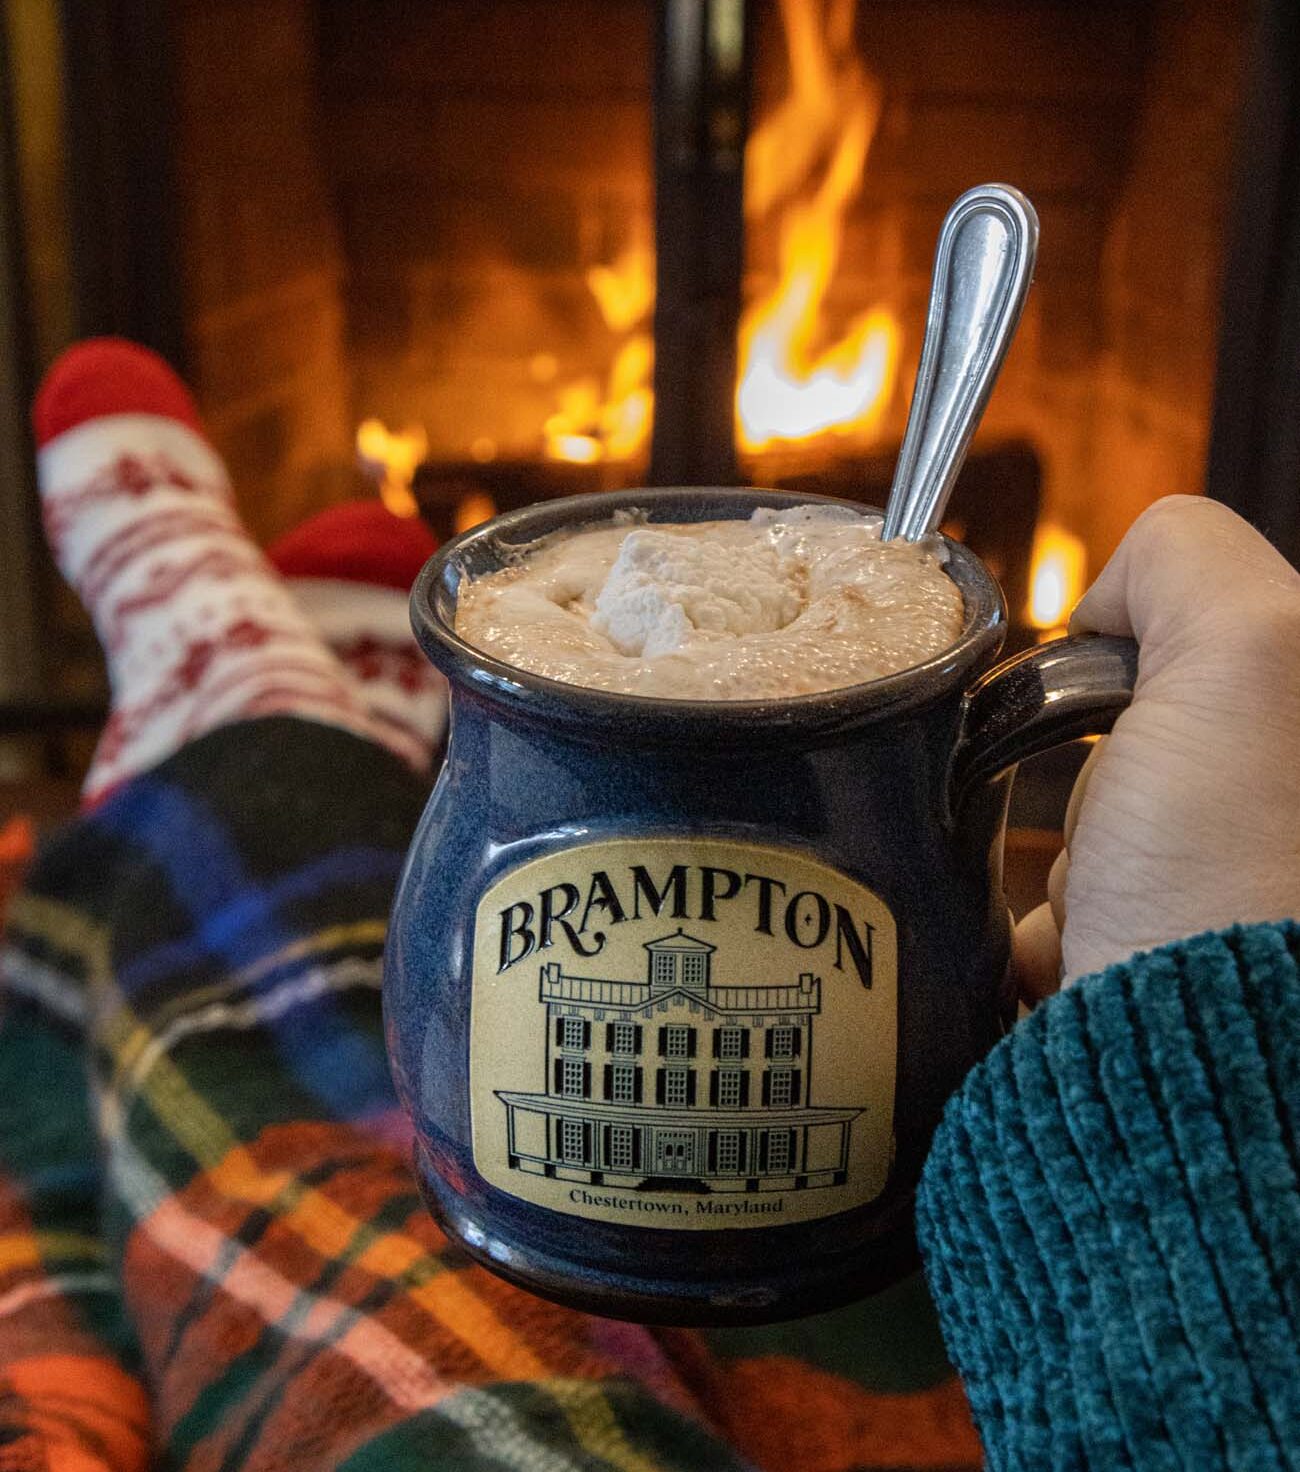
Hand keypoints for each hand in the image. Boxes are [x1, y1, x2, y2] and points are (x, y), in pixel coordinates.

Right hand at [1013, 495, 1299, 998]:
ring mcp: (1232, 891)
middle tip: (1129, 825)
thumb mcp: (1248, 652)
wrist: (1177, 1075)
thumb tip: (1114, 600)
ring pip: (1107, 818)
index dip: (1145, 657)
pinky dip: (1058, 918)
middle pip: (1147, 733)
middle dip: (1107, 772)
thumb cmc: (1226, 885)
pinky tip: (1084, 947)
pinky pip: (1080, 902)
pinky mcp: (1175, 959)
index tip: (1131, 715)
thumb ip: (1190, 561)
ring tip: (1109, 905)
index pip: (1206, 637)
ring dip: (1081, 855)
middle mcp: (1279, 814)